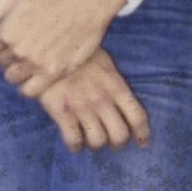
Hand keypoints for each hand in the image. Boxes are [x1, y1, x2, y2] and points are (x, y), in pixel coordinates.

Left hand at [0, 0, 124, 95]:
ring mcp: (36, 64)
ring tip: (28, 60)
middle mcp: (18, 50)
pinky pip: (30, 91)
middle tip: (21, 46)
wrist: (86, 4)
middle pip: (0, 62)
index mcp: (7, 31)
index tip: (7, 38)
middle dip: (6, 55)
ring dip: (16, 70)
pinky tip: (34, 75)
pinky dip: (28, 86)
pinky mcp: (53, 74)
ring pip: (12, 77)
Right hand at [36, 49, 150, 151]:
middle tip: (111, 143)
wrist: (49, 45)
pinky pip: (74, 140)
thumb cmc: (78, 53)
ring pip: (98, 141)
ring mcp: (82, 107)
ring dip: (95, 144)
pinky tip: (74, 142)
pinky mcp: (62, 112)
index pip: (137, 116)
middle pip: (119, 135)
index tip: (142, 143)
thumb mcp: (104, 62)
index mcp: (116, 86)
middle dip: (117, 144)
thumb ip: (114, 82)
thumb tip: (121, 100)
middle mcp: (102, 100)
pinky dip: (75, 146)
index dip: (142, 134)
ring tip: (90, 139)